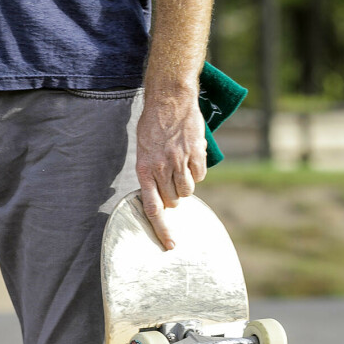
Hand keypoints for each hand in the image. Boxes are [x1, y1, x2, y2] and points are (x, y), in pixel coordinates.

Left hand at [135, 86, 206, 250]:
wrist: (170, 98)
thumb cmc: (153, 123)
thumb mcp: (143, 148)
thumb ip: (151, 172)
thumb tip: (160, 195)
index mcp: (144, 169)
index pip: (153, 208)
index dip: (162, 230)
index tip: (171, 245)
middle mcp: (161, 168)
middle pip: (172, 201)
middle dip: (173, 197)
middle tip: (171, 181)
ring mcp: (180, 161)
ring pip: (188, 191)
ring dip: (186, 185)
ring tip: (181, 167)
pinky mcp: (196, 154)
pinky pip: (200, 176)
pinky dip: (197, 172)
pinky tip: (191, 157)